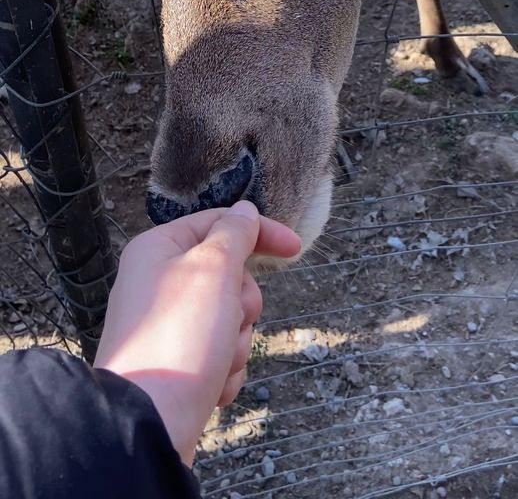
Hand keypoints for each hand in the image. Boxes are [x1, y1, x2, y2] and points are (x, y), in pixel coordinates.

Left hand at [94, 201, 299, 464]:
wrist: (148, 426)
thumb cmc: (179, 339)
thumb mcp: (212, 270)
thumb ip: (234, 234)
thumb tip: (244, 211)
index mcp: (158, 250)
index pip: (220, 224)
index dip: (260, 233)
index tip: (295, 250)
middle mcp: (158, 284)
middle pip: (229, 276)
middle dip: (243, 303)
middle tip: (229, 318)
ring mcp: (168, 328)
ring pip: (230, 320)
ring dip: (236, 342)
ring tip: (215, 361)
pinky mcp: (177, 366)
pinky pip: (220, 356)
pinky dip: (224, 370)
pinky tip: (210, 387)